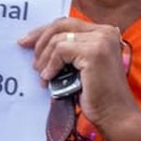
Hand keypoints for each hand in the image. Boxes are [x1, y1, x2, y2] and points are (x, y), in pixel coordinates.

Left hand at [18, 19, 137, 131]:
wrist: (116, 116)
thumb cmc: (98, 97)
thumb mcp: (81, 67)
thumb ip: (69, 52)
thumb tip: (39, 45)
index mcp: (104, 33)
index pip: (68, 24)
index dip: (45, 31)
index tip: (27, 41)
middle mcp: (106, 32)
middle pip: (62, 25)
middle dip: (39, 38)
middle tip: (25, 50)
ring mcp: (101, 40)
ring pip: (58, 40)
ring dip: (44, 59)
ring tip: (42, 76)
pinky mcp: (94, 52)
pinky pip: (60, 50)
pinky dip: (51, 65)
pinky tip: (49, 78)